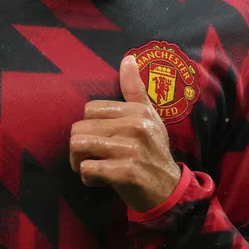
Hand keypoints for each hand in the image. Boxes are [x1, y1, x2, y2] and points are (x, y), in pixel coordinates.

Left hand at [69, 55, 182, 211]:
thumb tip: (127, 58)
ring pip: (79, 146)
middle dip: (79, 148)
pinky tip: (99, 181)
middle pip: (80, 128)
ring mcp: (131, 149)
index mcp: (137, 111)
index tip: (100, 139)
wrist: (169, 190)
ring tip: (92, 167)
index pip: (89, 109)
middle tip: (92, 158)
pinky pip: (87, 169)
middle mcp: (135, 125)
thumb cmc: (153, 151)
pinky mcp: (126, 172)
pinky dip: (88, 178)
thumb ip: (135, 90)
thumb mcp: (149, 117)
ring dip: (79, 162)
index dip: (89, 127)